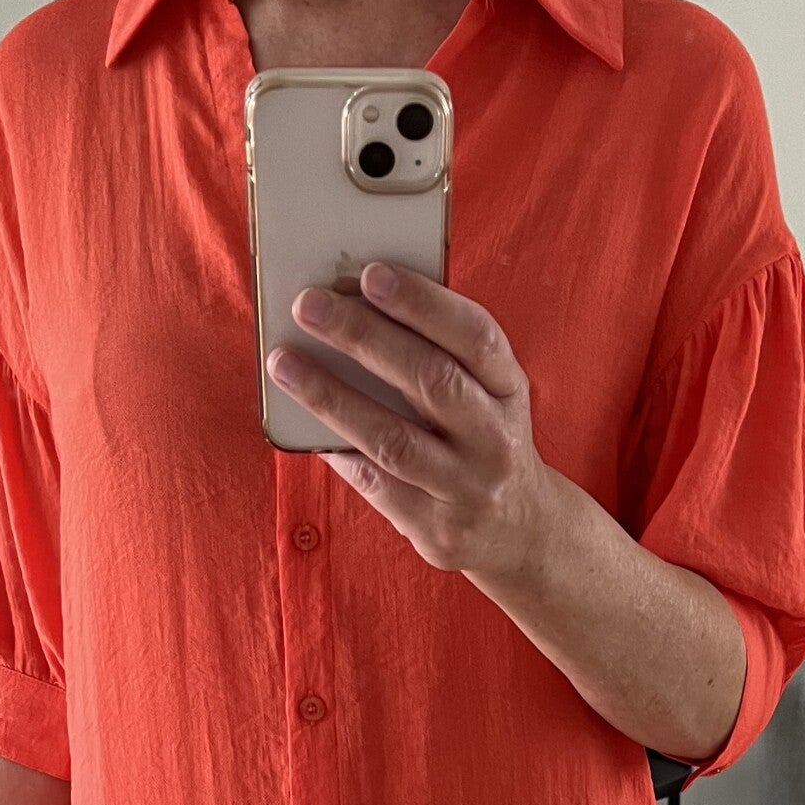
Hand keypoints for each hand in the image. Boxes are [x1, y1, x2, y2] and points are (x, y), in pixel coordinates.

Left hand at [268, 263, 552, 584]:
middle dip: (364, 337)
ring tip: (285, 363)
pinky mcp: (437, 530)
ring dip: (332, 397)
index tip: (372, 274)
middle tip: (309, 305)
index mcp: (508, 388)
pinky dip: (337, 452)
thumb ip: (441, 354)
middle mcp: (494, 438)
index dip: (424, 303)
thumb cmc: (482, 440)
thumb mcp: (487, 392)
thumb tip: (355, 306)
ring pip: (393, 439)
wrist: (519, 530)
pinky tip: (304, 425)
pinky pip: (376, 486)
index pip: (475, 336)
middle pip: (430, 380)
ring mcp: (466, 488)